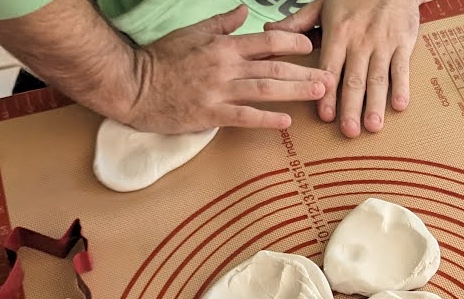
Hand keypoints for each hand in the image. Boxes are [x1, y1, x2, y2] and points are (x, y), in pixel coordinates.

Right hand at [123, 7, 332, 131]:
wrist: (133, 86)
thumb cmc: (161, 59)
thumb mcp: (192, 32)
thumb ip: (221, 23)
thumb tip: (244, 10)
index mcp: (223, 46)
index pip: (266, 41)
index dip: (292, 42)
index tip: (311, 46)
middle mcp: (225, 66)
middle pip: (274, 68)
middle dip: (305, 71)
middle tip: (330, 77)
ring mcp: (218, 91)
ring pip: (265, 90)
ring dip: (295, 91)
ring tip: (318, 94)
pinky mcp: (210, 114)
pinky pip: (243, 117)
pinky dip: (266, 119)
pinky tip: (285, 123)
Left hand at [267, 0, 423, 136]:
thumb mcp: (323, 3)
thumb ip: (297, 21)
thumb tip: (270, 31)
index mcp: (338, 33)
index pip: (330, 68)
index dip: (328, 93)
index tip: (326, 115)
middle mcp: (360, 41)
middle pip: (354, 79)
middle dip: (351, 107)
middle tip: (349, 131)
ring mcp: (383, 44)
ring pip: (378, 78)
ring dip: (375, 104)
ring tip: (372, 126)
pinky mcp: (403, 44)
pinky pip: (401, 68)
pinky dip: (402, 87)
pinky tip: (399, 106)